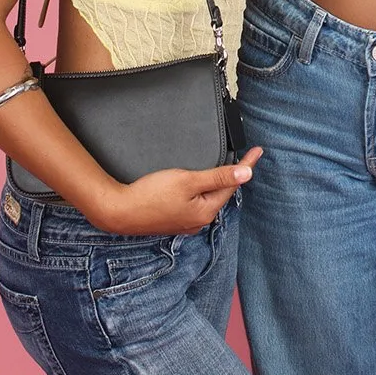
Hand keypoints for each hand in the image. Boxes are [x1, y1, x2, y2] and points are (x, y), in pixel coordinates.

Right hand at [93, 147, 263, 235]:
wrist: (118, 211)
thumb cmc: (150, 195)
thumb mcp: (188, 181)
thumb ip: (217, 177)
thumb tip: (245, 175)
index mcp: (205, 212)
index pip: (232, 184)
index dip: (245, 166)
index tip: (257, 152)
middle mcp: (198, 221)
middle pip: (221, 193)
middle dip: (234, 176)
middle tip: (247, 158)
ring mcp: (185, 222)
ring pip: (208, 198)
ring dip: (218, 183)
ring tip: (228, 169)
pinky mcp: (173, 219)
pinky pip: (196, 202)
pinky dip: (202, 190)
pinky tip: (200, 185)